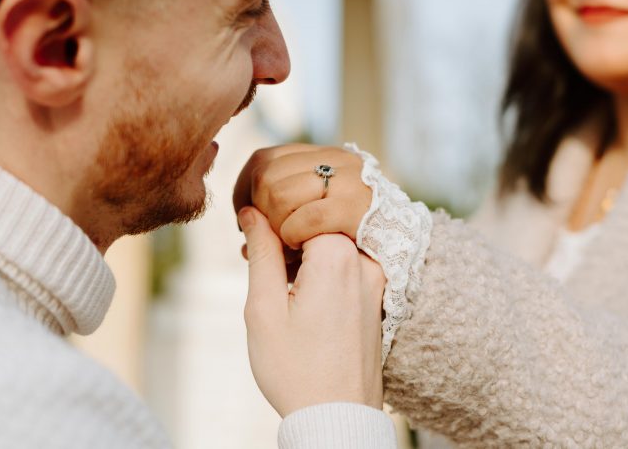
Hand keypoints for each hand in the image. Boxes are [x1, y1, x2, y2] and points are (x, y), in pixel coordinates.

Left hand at [233, 144, 371, 248]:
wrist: (411, 249)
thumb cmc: (354, 238)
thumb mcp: (317, 212)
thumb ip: (280, 212)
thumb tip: (244, 221)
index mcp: (323, 155)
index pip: (263, 159)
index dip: (245, 191)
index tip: (247, 220)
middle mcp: (336, 159)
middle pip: (266, 177)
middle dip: (260, 214)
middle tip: (270, 240)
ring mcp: (348, 179)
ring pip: (279, 194)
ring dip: (274, 227)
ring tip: (286, 246)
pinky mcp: (356, 206)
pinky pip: (304, 218)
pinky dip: (292, 236)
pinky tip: (299, 247)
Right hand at [240, 206, 384, 417]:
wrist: (337, 419)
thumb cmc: (295, 369)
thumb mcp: (264, 308)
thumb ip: (261, 251)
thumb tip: (252, 211)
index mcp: (338, 255)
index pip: (300, 209)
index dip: (269, 218)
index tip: (249, 239)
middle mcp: (364, 262)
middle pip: (318, 225)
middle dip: (284, 236)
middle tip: (251, 257)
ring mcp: (376, 281)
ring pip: (332, 247)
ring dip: (301, 255)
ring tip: (272, 283)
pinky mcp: (378, 299)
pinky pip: (346, 269)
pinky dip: (320, 272)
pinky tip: (297, 296)